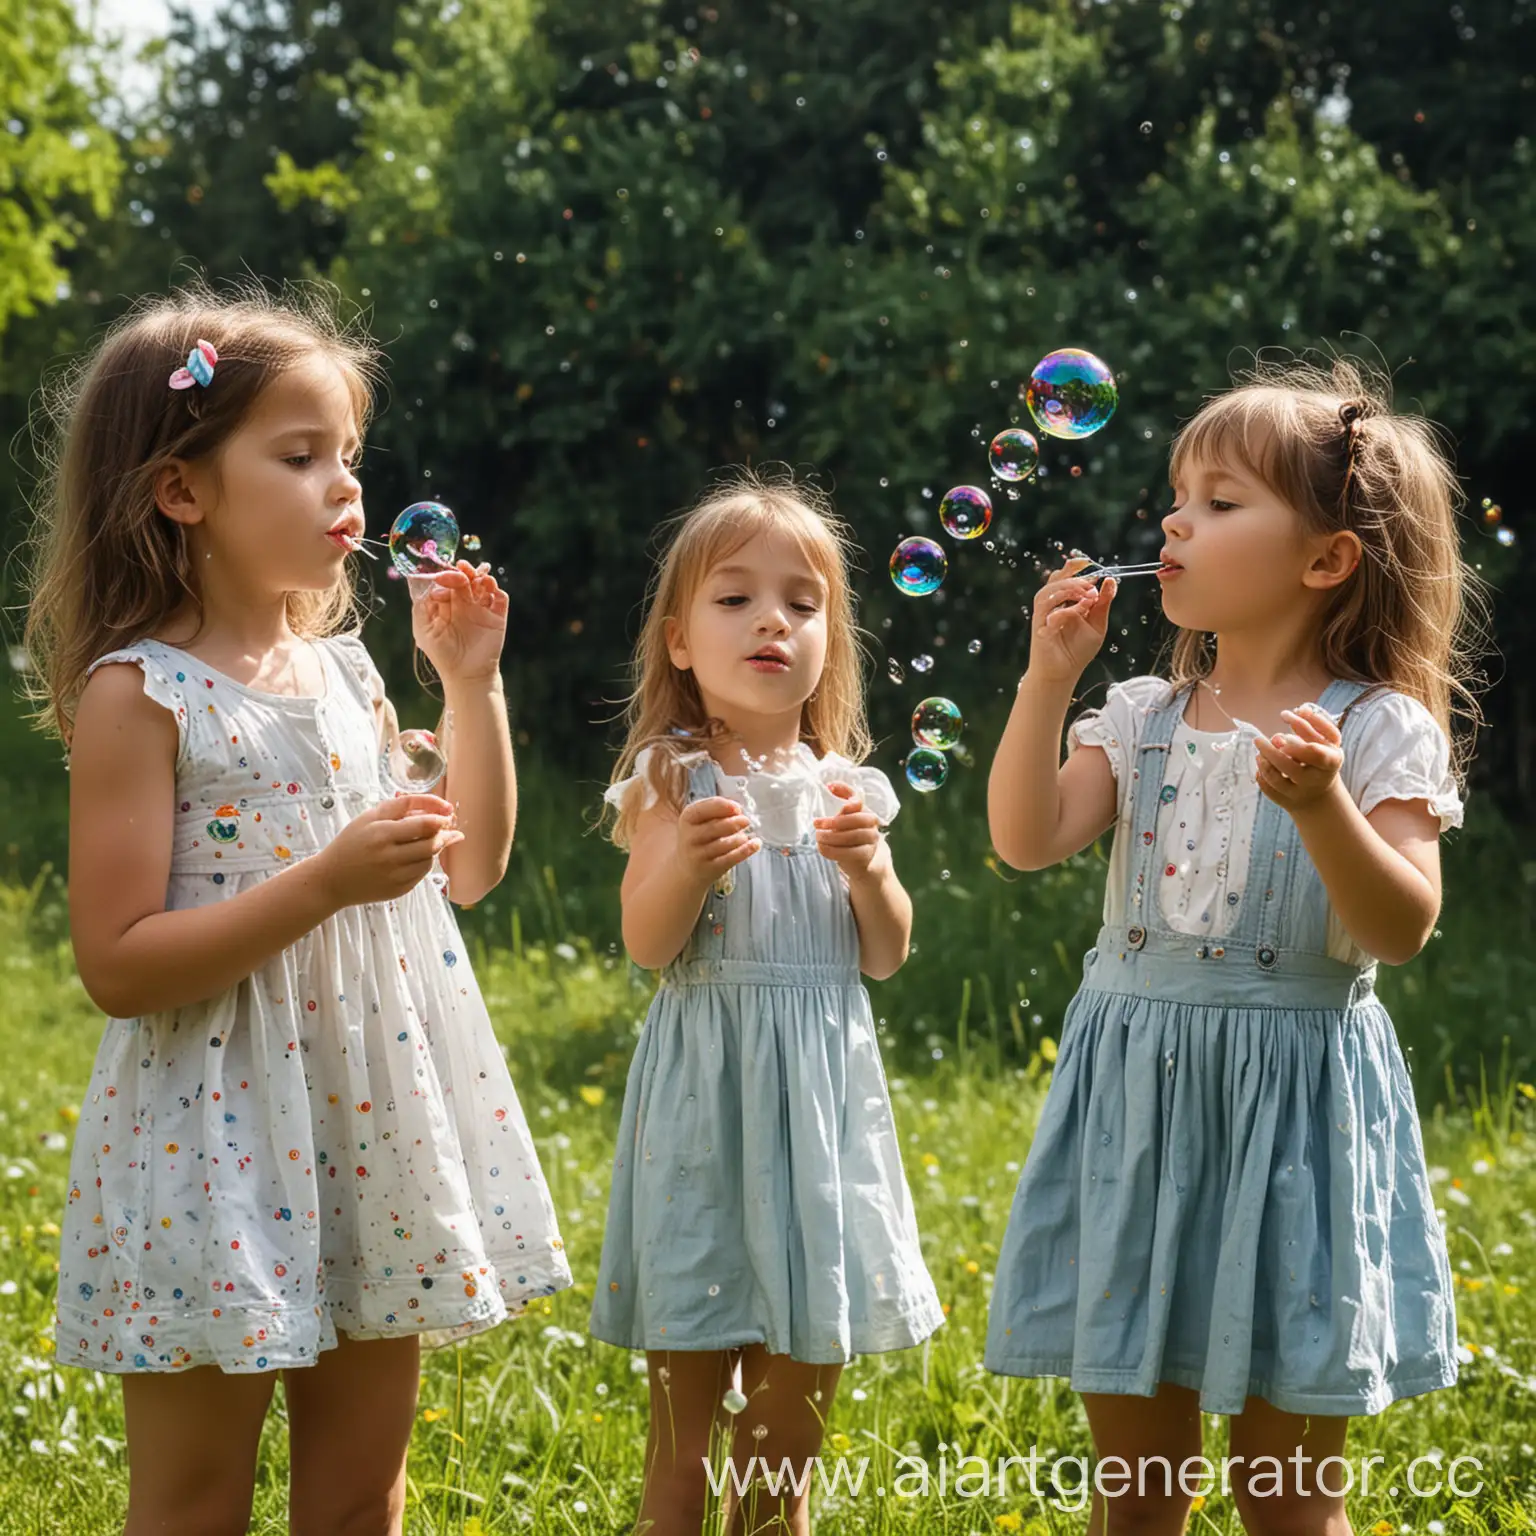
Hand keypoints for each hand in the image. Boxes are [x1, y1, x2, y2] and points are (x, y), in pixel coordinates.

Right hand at [314, 794, 464, 907]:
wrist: (331, 879)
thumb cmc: (351, 843)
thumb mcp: (370, 816)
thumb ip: (404, 806)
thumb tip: (442, 808)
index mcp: (382, 833)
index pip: (425, 824)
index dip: (442, 818)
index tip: (448, 813)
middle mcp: (390, 856)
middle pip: (432, 843)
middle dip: (444, 833)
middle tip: (447, 827)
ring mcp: (395, 876)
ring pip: (430, 859)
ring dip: (434, 848)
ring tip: (425, 840)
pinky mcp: (399, 890)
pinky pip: (422, 874)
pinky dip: (424, 862)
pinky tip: (414, 856)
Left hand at [411, 560, 508, 683]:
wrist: (466, 675)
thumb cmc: (442, 655)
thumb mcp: (423, 629)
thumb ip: (421, 606)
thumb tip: (430, 585)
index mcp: (446, 605)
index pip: (446, 582)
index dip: (445, 576)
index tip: (443, 578)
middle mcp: (464, 605)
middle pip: (465, 579)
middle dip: (463, 571)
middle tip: (462, 569)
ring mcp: (481, 609)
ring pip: (483, 584)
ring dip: (480, 576)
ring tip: (476, 576)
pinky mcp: (497, 617)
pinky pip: (500, 597)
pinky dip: (496, 588)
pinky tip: (488, 586)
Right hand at [675, 795, 759, 884]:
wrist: (687, 869)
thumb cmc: (699, 838)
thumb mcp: (700, 821)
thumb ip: (717, 811)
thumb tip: (739, 807)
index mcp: (688, 818)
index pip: (703, 809)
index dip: (722, 807)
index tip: (737, 808)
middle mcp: (690, 836)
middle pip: (714, 827)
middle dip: (734, 823)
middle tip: (746, 820)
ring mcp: (699, 854)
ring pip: (723, 844)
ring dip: (739, 838)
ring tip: (745, 836)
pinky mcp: (710, 868)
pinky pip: (731, 859)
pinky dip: (746, 850)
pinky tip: (756, 844)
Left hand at [813, 782, 887, 882]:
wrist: (860, 859)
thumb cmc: (849, 833)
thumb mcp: (845, 815)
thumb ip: (841, 798)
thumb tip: (830, 785)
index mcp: (865, 810)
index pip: (858, 802)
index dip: (846, 801)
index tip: (831, 800)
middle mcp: (871, 824)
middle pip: (856, 819)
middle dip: (834, 821)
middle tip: (817, 824)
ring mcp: (871, 840)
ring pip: (852, 837)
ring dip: (831, 837)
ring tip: (818, 837)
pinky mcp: (866, 855)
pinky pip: (849, 853)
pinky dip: (832, 851)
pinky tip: (822, 848)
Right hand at [1026, 557, 1116, 682]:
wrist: (1062, 674)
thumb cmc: (1077, 650)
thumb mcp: (1097, 623)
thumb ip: (1103, 602)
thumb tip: (1111, 580)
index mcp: (1064, 600)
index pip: (1066, 575)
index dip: (1079, 568)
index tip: (1096, 571)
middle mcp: (1051, 605)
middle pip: (1055, 579)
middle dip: (1076, 578)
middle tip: (1094, 585)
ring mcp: (1044, 616)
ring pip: (1049, 592)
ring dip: (1069, 589)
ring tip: (1088, 595)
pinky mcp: (1041, 629)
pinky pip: (1051, 613)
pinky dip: (1067, 609)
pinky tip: (1082, 610)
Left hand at [1253, 703, 1345, 813]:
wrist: (1321, 793)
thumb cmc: (1321, 760)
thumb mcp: (1325, 742)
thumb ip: (1310, 726)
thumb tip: (1298, 710)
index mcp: (1331, 762)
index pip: (1313, 752)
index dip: (1294, 740)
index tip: (1280, 732)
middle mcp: (1317, 780)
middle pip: (1288, 765)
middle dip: (1269, 750)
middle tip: (1258, 740)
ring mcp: (1301, 794)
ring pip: (1275, 779)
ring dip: (1263, 762)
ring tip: (1259, 752)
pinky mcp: (1287, 803)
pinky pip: (1268, 790)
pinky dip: (1261, 775)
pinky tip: (1261, 765)